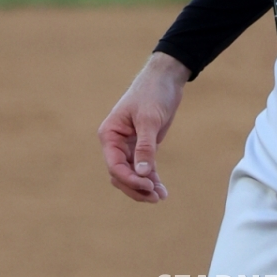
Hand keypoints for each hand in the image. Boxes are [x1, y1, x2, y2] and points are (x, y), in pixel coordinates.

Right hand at [98, 51, 190, 202]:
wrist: (166, 79)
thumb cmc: (153, 93)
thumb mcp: (149, 119)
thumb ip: (145, 146)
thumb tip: (142, 174)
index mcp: (110, 134)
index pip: (114, 165)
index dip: (129, 179)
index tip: (147, 185)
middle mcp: (116, 143)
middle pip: (121, 175)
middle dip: (136, 187)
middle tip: (155, 196)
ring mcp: (129, 146)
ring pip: (132, 175)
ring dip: (145, 187)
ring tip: (160, 196)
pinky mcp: (142, 147)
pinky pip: (143, 169)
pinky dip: (151, 179)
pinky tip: (162, 191)